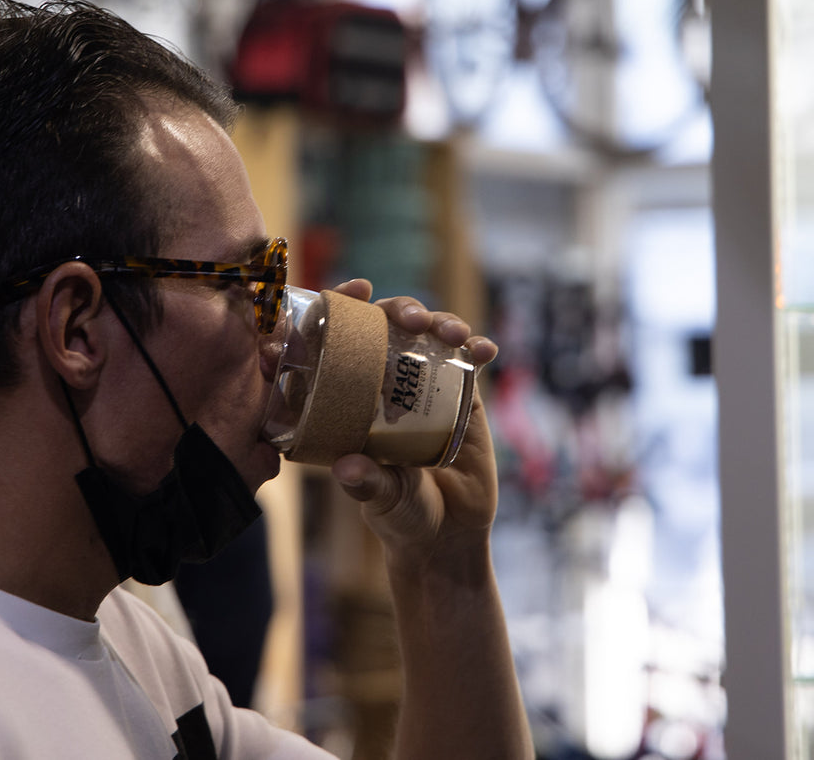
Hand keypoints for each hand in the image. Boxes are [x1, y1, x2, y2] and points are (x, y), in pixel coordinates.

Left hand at [328, 279, 499, 564]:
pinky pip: (468, 362)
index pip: (339, 340)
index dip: (343, 306)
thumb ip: (366, 484)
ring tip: (453, 335)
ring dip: (441, 323)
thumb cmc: (399, 514)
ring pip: (429, 336)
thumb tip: (348, 468)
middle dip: (399, 309)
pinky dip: (477, 349)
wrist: (447, 536)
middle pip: (386, 327)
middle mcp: (383, 382)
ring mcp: (424, 385)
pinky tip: (485, 350)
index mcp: (349, 397)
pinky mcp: (461, 395)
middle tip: (412, 318)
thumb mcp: (380, 499)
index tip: (356, 289)